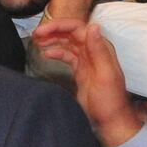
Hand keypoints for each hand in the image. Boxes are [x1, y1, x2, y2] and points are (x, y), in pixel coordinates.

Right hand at [32, 18, 144, 146]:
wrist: (110, 121)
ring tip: (37, 42)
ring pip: (67, 43)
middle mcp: (93, 51)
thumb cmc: (109, 101)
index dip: (59, 26)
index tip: (42, 30)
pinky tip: (46, 55)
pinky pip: (66, 56)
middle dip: (53, 31)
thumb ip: (99, 50)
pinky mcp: (80, 70)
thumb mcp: (105, 75)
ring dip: (53, 40)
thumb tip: (93, 26)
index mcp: (100, 48)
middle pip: (71, 33)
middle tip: (36, 35)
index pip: (78, 28)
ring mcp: (86, 61)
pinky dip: (56, 53)